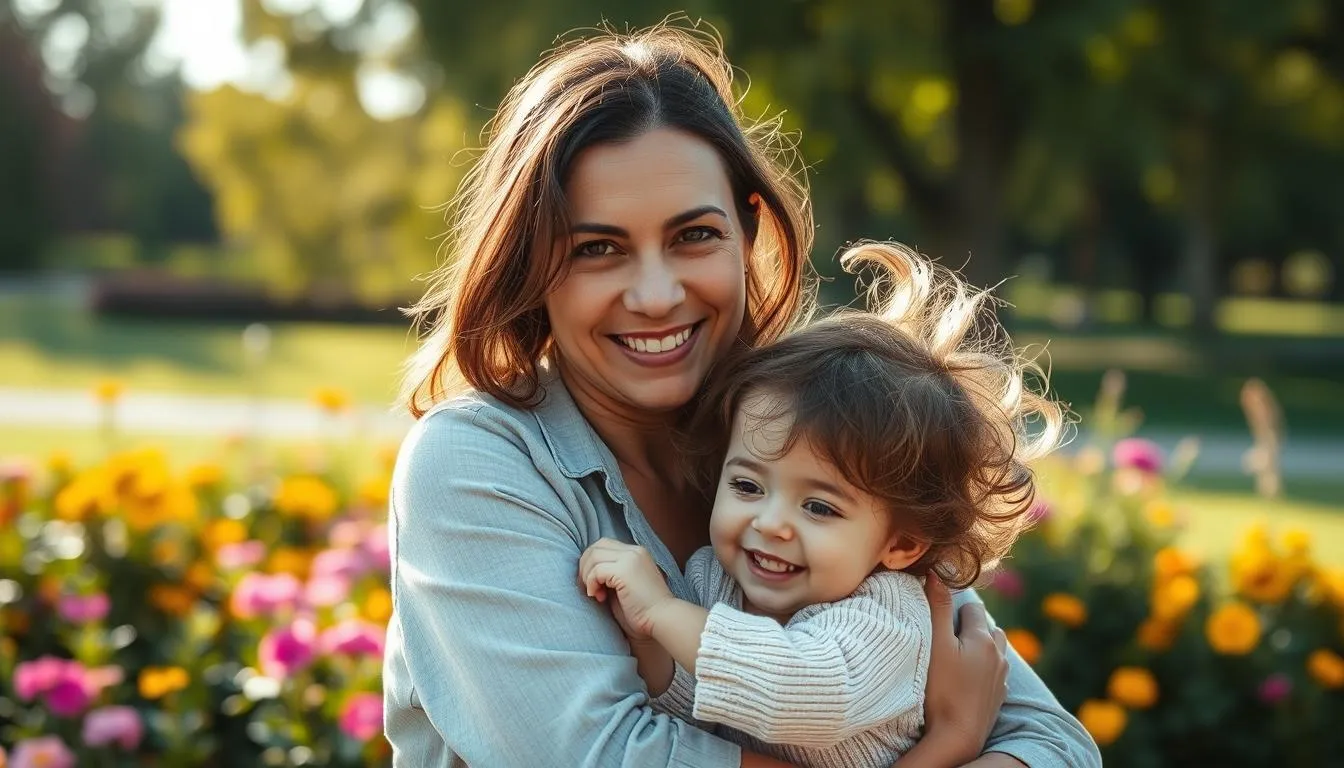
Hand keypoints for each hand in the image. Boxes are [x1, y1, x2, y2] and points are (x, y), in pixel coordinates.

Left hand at [579, 538, 675, 639]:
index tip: (593, 584)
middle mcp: (634, 551)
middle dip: (585, 567)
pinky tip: (598, 597)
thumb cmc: (644, 610)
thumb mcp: (626, 585)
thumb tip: (587, 572)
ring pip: (593, 556)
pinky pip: (596, 570)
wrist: (662, 619)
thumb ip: (612, 574)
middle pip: (596, 547)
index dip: (592, 563)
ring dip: (587, 576)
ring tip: (596, 594)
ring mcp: (630, 558)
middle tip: (589, 588)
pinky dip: (591, 583)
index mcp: (637, 553)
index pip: (604, 545)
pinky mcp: (624, 570)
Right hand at [919, 574, 1008, 763]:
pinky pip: (994, 673)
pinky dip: (983, 669)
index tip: (941, 609)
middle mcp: (998, 656)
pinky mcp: (997, 698)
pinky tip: (967, 678)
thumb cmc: (942, 690)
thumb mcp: (935, 644)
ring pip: (995, 652)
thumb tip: (938, 572)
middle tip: (947, 632)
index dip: (956, 604)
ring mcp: (1000, 678)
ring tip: (959, 654)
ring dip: (980, 647)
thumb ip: (938, 607)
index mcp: (983, 639)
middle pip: (989, 628)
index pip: (974, 607)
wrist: (958, 737)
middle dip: (971, 626)